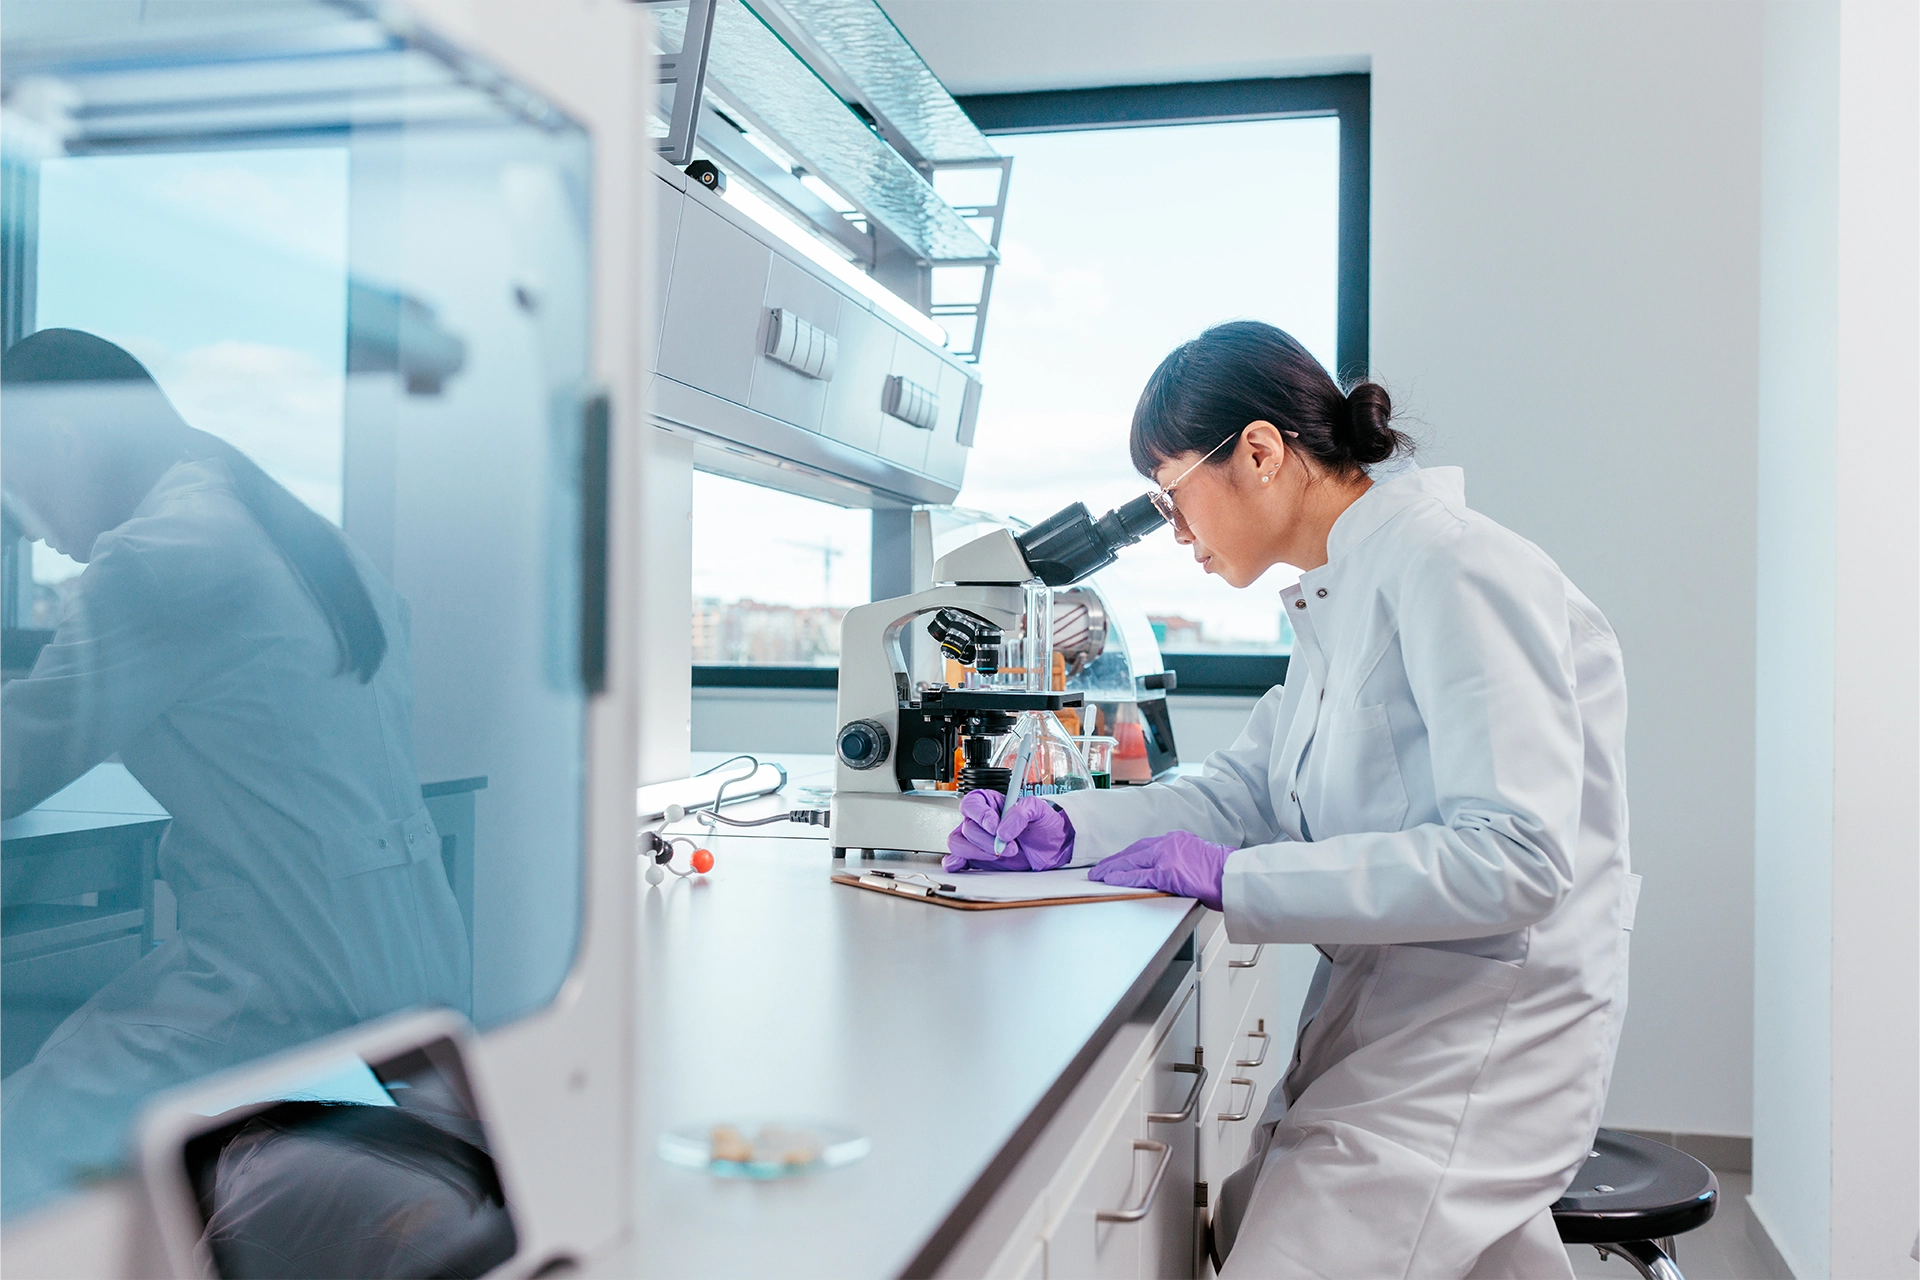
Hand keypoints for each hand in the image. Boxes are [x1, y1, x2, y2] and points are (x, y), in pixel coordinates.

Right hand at [944, 791, 1075, 871]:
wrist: (1051, 848)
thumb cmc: (1042, 824)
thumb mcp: (1038, 810)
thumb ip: (1021, 813)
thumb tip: (1002, 830)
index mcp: (989, 802)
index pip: (972, 804)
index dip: (980, 816)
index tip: (994, 827)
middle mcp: (979, 820)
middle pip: (967, 828)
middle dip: (988, 840)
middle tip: (1010, 846)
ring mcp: (975, 840)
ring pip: (958, 843)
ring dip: (977, 852)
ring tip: (1000, 856)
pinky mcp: (976, 858)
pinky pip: (957, 860)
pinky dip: (956, 863)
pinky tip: (961, 865)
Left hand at [1088, 832, 1232, 909]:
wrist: (1235, 876)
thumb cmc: (1222, 873)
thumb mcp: (1197, 860)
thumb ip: (1178, 862)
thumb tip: (1164, 873)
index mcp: (1177, 840)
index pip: (1145, 846)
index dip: (1128, 855)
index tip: (1117, 860)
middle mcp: (1170, 843)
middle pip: (1134, 851)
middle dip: (1115, 861)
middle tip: (1100, 868)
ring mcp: (1168, 857)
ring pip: (1133, 861)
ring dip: (1113, 869)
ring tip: (1099, 875)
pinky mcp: (1168, 873)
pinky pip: (1139, 876)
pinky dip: (1123, 879)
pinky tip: (1112, 881)